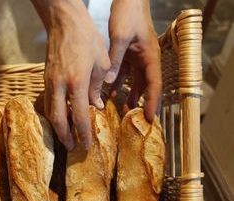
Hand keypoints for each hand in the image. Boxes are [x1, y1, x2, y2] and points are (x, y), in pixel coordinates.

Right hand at [32, 0, 109, 149]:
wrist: (64, 23)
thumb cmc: (87, 39)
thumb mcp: (100, 63)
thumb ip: (97, 88)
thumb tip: (96, 106)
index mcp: (77, 82)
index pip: (79, 115)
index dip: (83, 133)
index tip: (86, 146)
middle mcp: (60, 85)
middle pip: (58, 119)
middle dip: (64, 136)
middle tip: (72, 147)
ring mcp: (49, 82)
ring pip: (49, 112)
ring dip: (57, 127)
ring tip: (65, 136)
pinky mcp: (45, 78)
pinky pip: (47, 101)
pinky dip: (53, 113)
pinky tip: (60, 117)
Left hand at [105, 0, 161, 120]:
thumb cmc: (128, 14)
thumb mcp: (120, 38)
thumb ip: (115, 60)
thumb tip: (110, 83)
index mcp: (150, 56)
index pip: (154, 85)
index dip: (152, 103)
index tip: (149, 118)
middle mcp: (147, 59)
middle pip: (147, 87)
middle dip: (143, 104)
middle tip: (137, 122)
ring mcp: (138, 57)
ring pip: (136, 82)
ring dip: (130, 96)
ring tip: (123, 113)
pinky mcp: (129, 54)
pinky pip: (125, 74)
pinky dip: (119, 85)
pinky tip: (110, 95)